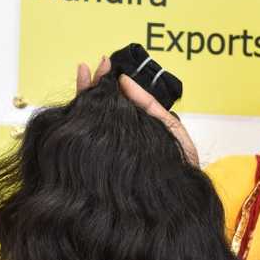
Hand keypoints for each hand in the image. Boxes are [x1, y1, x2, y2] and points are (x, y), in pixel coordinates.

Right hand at [76, 56, 199, 166]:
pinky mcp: (101, 162)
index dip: (107, 83)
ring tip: (82, 74)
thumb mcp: (170, 127)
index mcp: (133, 128)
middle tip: (87, 66)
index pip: (117, 102)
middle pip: (100, 108)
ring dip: (85, 97)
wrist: (180, 196)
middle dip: (93, 86)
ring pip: (91, 121)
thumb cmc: (180, 165)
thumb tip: (125, 81)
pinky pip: (89, 141)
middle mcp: (118, 137)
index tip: (103, 64)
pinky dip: (82, 122)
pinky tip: (78, 104)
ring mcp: (109, 149)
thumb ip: (149, 105)